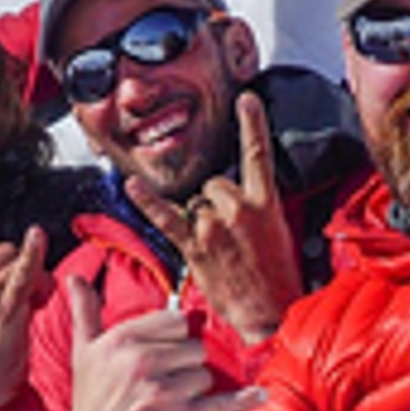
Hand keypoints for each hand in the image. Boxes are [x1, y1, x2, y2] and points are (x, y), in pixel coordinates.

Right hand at [0, 173, 51, 408]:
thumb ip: (3, 278)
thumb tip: (32, 262)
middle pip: (4, 247)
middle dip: (23, 265)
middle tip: (28, 297)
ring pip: (16, 262)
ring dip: (34, 280)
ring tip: (30, 308)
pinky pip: (20, 276)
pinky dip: (31, 257)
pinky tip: (36, 238)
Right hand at [62, 271, 260, 410]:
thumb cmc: (93, 402)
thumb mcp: (83, 354)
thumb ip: (84, 312)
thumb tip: (72, 278)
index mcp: (121, 340)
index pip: (176, 321)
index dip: (171, 340)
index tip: (157, 357)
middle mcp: (140, 361)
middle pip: (194, 347)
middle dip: (182, 366)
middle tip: (157, 386)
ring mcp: (161, 390)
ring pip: (204, 374)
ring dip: (192, 390)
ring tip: (164, 404)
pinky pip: (220, 402)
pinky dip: (242, 400)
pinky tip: (260, 395)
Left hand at [128, 90, 298, 346]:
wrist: (271, 312)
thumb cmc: (277, 276)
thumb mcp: (278, 231)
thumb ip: (256, 207)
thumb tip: (236, 197)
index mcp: (265, 203)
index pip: (259, 153)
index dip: (253, 122)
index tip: (246, 98)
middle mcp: (238, 209)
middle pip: (215, 183)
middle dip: (216, 202)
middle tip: (230, 234)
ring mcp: (214, 227)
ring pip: (195, 202)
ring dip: (200, 218)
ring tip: (217, 247)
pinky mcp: (195, 246)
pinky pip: (166, 217)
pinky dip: (146, 201)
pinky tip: (131, 186)